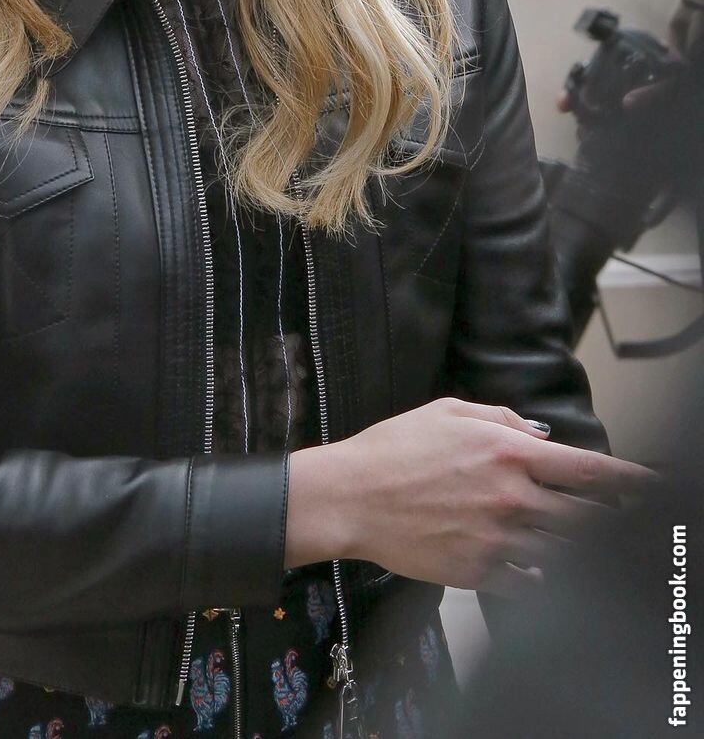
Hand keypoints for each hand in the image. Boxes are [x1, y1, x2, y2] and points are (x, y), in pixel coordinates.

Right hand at [285, 397, 654, 596]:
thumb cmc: (392, 450)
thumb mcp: (447, 412)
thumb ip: (502, 419)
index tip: (647, 486)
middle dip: (605, 520)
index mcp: (507, 452)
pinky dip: (541, 580)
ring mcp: (496, 538)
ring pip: (562, 555)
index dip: (629, 479)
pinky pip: (529, 585)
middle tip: (606, 520)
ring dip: (572, 551)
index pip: (589, 469)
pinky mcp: (477, 571)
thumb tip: (540, 437)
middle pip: (587, 519)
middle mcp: (510, 497)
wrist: (350, 496)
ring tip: (567, 543)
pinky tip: (536, 569)